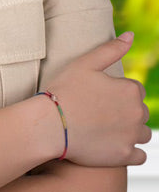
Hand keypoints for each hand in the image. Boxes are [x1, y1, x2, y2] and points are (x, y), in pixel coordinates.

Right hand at [46, 32, 150, 166]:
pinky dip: (130, 150)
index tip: (98, 94)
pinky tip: (112, 144)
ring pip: (142, 133)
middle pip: (140, 111)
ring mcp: (132, 136)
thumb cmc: (65, 90)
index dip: (116, 91)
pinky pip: (140, 155)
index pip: (134, 89)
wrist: (50, 124)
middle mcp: (137, 113)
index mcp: (130, 90)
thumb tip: (131, 35)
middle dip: (125, 111)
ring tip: (104, 127)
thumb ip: (111, 49)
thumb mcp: (85, 63)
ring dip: (130, 130)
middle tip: (98, 111)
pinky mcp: (125, 156)